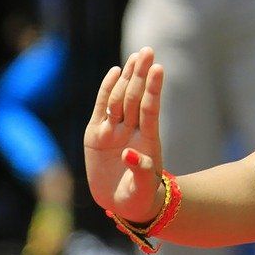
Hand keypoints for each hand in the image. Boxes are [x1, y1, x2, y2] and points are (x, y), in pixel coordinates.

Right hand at [84, 47, 165, 222]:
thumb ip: (140, 170)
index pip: (150, 109)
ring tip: (137, 56)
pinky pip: (102, 108)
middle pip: (136, 98)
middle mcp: (131, 131)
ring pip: (121, 99)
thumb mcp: (142, 188)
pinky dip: (107, 90)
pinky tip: (115, 71)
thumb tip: (129, 154)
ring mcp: (114, 131)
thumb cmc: (140, 197)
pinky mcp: (96, 135)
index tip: (158, 69)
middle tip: (147, 51)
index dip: (153, 89)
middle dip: (141, 75)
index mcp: (146, 141)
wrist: (125, 204)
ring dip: (128, 77)